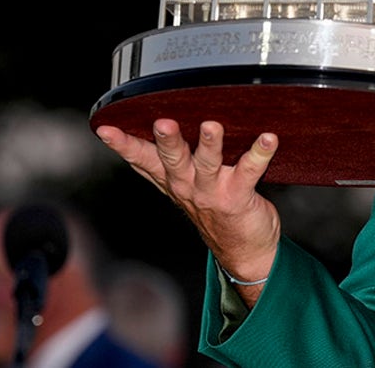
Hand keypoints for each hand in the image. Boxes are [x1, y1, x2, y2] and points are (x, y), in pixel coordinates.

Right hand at [96, 119, 281, 303]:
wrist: (243, 250)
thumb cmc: (214, 209)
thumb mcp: (182, 187)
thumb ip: (165, 163)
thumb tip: (148, 126)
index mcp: (172, 180)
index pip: (142, 160)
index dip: (123, 145)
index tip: (105, 128)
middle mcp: (188, 185)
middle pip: (173, 160)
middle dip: (167, 141)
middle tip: (163, 123)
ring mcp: (212, 192)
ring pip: (208, 164)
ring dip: (210, 144)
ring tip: (211, 126)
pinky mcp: (238, 196)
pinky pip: (250, 171)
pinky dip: (260, 153)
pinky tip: (269, 139)